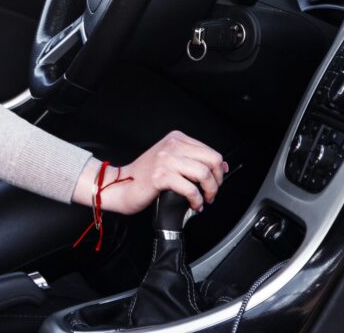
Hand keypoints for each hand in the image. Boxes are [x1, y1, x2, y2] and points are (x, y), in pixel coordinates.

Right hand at [74, 131, 226, 214]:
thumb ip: (194, 160)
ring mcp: (165, 160)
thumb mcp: (171, 161)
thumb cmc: (145, 176)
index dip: (218, 171)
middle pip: (212, 161)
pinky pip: (190, 188)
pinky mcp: (160, 176)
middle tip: (211, 193)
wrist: (121, 185)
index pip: (211, 152)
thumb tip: (222, 166)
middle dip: (217, 181)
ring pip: (203, 173)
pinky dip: (197, 200)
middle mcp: (171, 145)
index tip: (215, 182)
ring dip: (209, 192)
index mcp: (175, 139)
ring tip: (204, 200)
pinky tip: (194, 204)